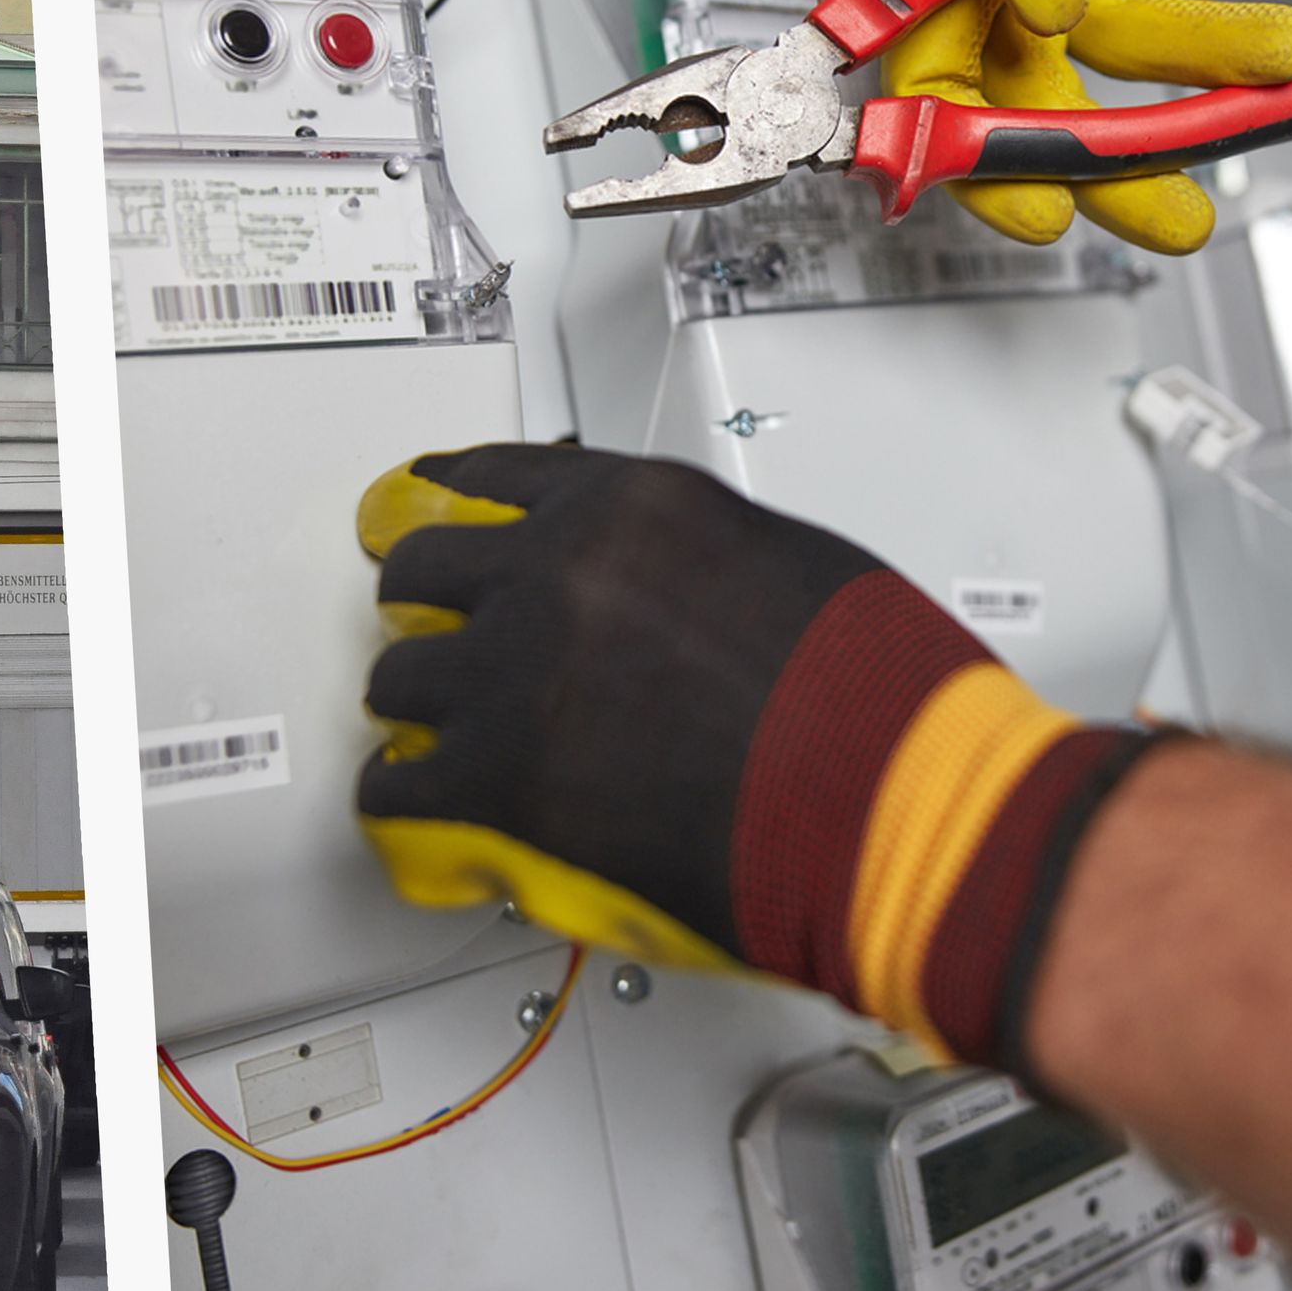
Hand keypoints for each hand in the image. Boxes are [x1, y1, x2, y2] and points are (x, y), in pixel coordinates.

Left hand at [351, 444, 1166, 1064]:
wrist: (897, 806)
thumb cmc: (881, 702)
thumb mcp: (784, 561)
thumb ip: (683, 559)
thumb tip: (650, 591)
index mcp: (629, 508)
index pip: (490, 478)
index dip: (447, 504)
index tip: (422, 509)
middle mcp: (556, 573)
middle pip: (422, 568)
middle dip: (432, 608)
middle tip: (445, 642)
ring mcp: (514, 675)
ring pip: (397, 679)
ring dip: (424, 710)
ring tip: (451, 740)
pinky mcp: (496, 780)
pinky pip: (393, 788)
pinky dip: (406, 804)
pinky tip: (429, 812)